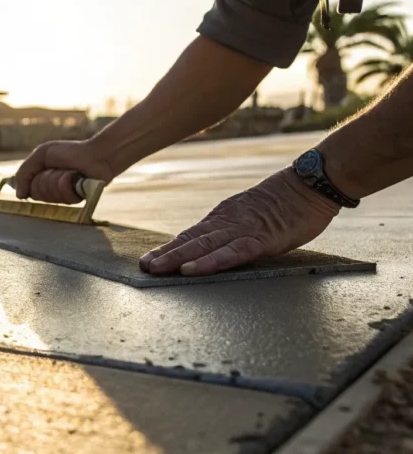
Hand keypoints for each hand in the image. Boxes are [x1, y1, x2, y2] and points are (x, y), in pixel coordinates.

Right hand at [14, 140, 113, 202]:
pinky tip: (76, 176)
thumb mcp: (41, 154)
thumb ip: (24, 172)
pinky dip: (68, 182)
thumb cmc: (70, 152)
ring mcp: (63, 198)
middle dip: (45, 177)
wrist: (94, 154)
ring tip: (69, 171)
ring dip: (58, 178)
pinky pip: (63, 195)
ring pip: (50, 195)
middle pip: (37, 193)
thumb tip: (19, 195)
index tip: (40, 170)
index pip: (28, 191)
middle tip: (56, 168)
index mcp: (42, 182)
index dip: (31, 181)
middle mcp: (51, 192)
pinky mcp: (75, 200)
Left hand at [139, 168, 340, 276]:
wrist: (311, 184)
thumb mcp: (252, 216)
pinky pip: (232, 253)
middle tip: (143, 266)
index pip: (191, 236)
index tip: (149, 260)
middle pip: (191, 241)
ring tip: (157, 268)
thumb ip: (233, 230)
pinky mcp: (261, 238)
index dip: (169, 248)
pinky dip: (210, 262)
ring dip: (177, 258)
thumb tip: (215, 244)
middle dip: (165, 255)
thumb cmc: (285, 205)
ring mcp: (243, 230)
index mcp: (224, 218)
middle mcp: (227, 223)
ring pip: (204, 246)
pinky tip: (192, 269)